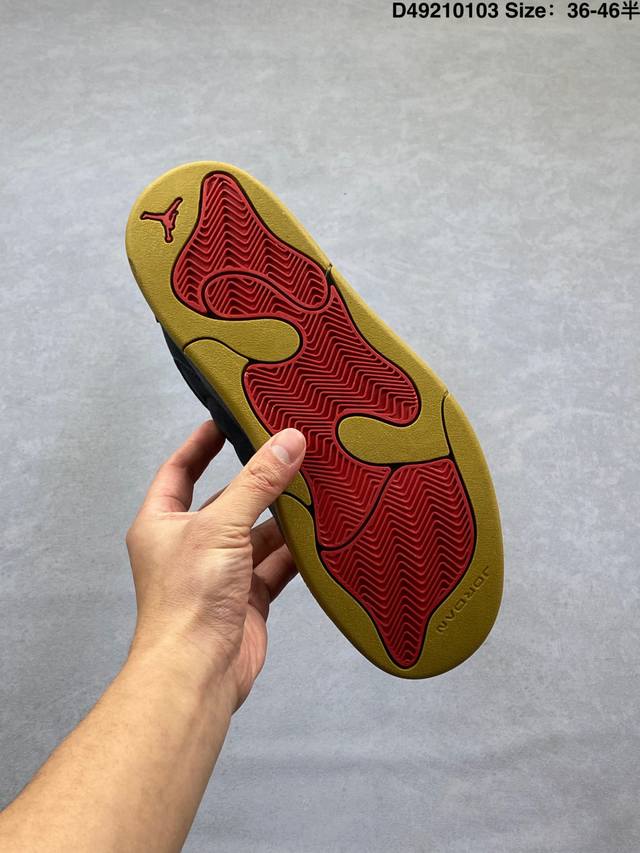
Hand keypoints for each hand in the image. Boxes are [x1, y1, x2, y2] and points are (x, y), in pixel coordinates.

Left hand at [125, 421, 305, 708]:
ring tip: (315, 486)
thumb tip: (288, 441)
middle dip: (258, 480)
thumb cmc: (188, 601)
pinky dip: (296, 551)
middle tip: (290, 450)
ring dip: (283, 516)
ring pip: (257, 533)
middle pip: (228, 500)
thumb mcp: (221, 526)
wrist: (198, 672)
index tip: (227, 418)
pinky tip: (320, 533)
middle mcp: (190, 544)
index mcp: (163, 523)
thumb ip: (258, 483)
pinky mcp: (248, 597)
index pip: (181, 469)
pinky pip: (276, 564)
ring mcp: (220, 572)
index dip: (202, 443)